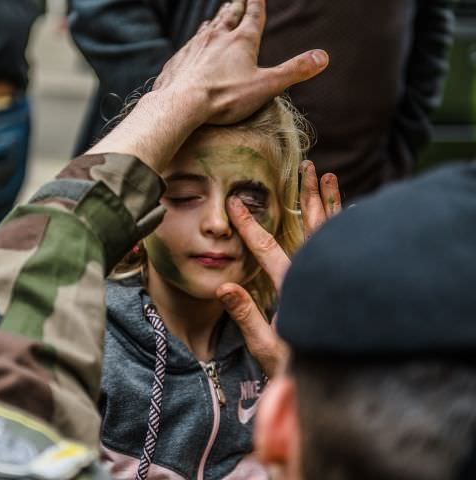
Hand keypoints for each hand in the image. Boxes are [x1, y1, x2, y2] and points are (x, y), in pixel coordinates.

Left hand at [152, 0, 328, 124]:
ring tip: (217, 18)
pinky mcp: (180, 60)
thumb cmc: (225, 97)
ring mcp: (196, 47)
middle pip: (229, 16)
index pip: (253, 16)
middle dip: (236, 6)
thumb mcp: (266, 86)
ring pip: (208, 28)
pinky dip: (195, 41)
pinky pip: (189, 46)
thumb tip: (324, 57)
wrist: (182, 103)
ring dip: (216, 21)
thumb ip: (294, 71)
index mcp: (241, 42)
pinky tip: (193, 46)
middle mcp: (217, 38)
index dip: (257, 3)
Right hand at [216, 163, 340, 376]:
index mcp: (292, 287)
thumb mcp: (264, 345)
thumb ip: (245, 315)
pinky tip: (353, 210)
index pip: (267, 248)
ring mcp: (332, 277)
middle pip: (312, 229)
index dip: (250, 225)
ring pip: (333, 233)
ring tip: (330, 176)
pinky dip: (350, 226)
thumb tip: (223, 285)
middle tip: (310, 167)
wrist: (336, 381)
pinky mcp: (343, 283)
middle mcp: (315, 276)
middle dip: (308, 195)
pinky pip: (350, 248)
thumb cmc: (294, 366)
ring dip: (331, 202)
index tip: (238, 203)